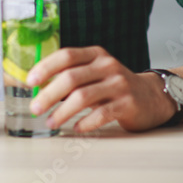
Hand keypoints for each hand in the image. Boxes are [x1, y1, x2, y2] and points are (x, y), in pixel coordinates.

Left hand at [26, 46, 174, 132]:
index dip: (46, 67)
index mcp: (95, 54)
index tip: (30, 81)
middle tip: (35, 107)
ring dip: (62, 111)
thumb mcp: (95, 73)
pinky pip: (101, 114)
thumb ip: (73, 75)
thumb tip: (39, 87)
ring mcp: (119, 84)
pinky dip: (85, 122)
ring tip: (50, 121)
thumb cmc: (114, 86)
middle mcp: (107, 65)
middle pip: (71, 77)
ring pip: (83, 97)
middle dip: (49, 94)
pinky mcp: (128, 103)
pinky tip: (76, 128)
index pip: (66, 55)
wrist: (152, 96)